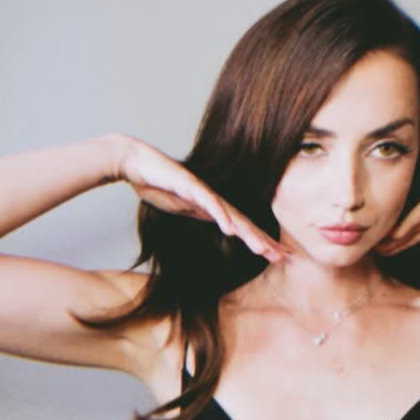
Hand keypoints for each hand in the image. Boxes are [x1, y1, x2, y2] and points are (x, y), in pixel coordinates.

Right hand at [118, 136, 287, 262]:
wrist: (137, 163)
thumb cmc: (159, 184)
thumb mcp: (184, 207)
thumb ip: (203, 214)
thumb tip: (222, 224)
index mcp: (213, 206)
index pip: (242, 227)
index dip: (260, 241)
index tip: (277, 256)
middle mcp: (214, 198)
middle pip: (243, 223)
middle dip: (263, 241)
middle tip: (282, 257)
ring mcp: (203, 191)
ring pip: (231, 215)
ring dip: (248, 232)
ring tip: (262, 249)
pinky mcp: (189, 185)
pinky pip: (208, 203)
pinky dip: (220, 216)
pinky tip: (230, 229)